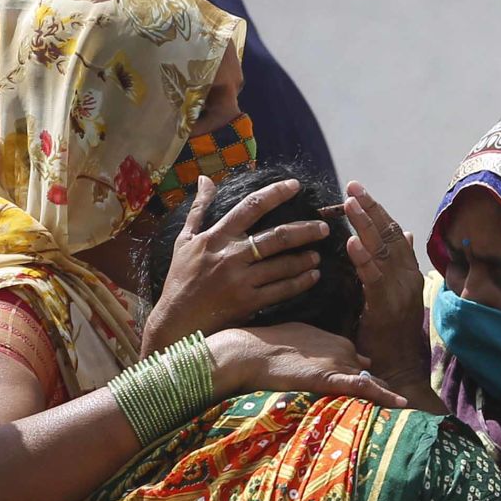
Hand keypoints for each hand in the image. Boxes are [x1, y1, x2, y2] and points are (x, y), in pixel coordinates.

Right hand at [143, 176, 330, 352]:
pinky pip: (281, 290)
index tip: (295, 186)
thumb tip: (205, 179)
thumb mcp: (184, 240)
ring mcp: (241, 280)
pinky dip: (300, 282)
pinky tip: (313, 276)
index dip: (275, 193)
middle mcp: (231, 255)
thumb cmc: (180, 278)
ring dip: (305, 258)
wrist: (176, 320)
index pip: (250, 207)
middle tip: (324, 226)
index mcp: (216, 237)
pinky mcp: (248, 303)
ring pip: (282, 265)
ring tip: (318, 254)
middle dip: (305, 230)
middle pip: (277, 237)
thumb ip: (199, 209)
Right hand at [205, 323, 404, 406]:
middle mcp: (343, 350)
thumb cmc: (267, 345)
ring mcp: (339, 363)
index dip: (366, 377)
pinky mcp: (331, 378)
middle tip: (403, 406)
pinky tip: (401, 403)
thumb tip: (321, 361)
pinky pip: (364, 387)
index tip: (378, 390)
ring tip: (409, 411)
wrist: (251, 352)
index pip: (358, 362)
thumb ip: (316, 350)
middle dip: (382, 388)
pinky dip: (384, 395)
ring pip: (371, 381)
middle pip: (368, 373)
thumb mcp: (298, 339)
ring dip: (388, 396)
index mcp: (336, 341)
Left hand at [343, 182, 431, 391]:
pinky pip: (374, 280)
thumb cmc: (392, 335)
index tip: (360, 191)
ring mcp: (399, 293)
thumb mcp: (395, 293)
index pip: (394, 234)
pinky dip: (363, 260)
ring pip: (383, 252)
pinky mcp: (386, 309)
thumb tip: (405, 233)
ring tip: (350, 205)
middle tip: (353, 187)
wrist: (400, 370)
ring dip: (366, 226)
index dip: (378, 210)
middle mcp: (408, 278)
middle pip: (390, 236)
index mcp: (409, 273)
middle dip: (371, 209)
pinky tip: (351, 243)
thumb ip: (398, 263)